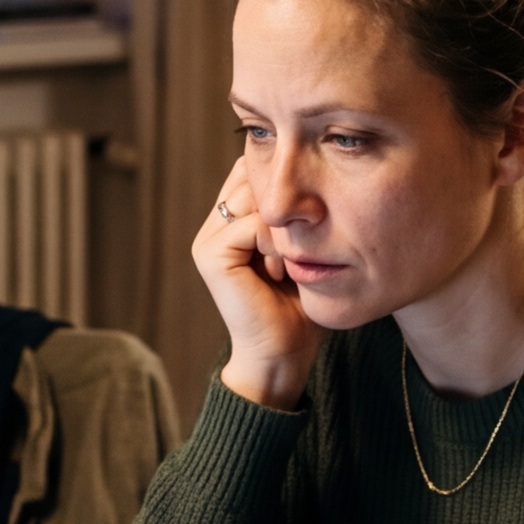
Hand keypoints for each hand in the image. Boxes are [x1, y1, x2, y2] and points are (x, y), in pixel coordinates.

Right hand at [193, 161, 323, 409]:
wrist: (283, 352)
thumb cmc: (300, 305)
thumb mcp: (303, 248)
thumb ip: (298, 212)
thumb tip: (316, 171)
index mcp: (231, 220)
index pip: (253, 171)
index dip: (284, 187)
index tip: (306, 225)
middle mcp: (214, 225)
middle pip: (253, 177)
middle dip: (285, 209)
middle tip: (295, 252)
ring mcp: (207, 239)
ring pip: (255, 198)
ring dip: (282, 230)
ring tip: (286, 264)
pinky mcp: (210, 254)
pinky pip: (251, 224)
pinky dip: (274, 246)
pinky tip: (277, 273)